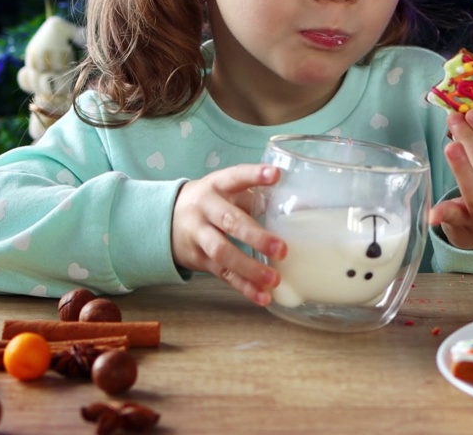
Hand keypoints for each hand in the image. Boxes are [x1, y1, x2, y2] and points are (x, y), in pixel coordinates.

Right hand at [171, 164, 287, 305]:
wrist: (167, 219)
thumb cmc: (213, 203)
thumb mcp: (228, 191)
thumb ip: (256, 197)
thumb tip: (305, 207)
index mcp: (217, 185)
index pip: (236, 176)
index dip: (255, 175)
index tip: (275, 175)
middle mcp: (205, 208)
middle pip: (229, 221)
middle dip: (255, 236)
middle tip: (281, 249)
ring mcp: (199, 234)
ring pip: (222, 252)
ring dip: (249, 268)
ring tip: (274, 279)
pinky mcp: (199, 259)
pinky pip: (222, 274)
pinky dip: (243, 287)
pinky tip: (262, 297)